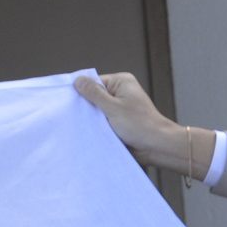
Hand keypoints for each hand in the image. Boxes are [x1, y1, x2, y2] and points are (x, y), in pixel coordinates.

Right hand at [74, 72, 206, 173]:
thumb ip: (94, 94)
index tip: (71, 104)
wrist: (156, 146)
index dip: (82, 93)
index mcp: (121, 82)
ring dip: (92, 120)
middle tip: (75, 117)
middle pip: (95, 96)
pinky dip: (98, 127)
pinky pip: (103, 122)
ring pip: (98, 111)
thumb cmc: (139, 125)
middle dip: (87, 108)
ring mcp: (120, 107)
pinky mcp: (119, 122)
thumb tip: (78, 80)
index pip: (94, 83)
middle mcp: (121, 92)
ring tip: (84, 127)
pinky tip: (91, 133)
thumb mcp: (113, 107)